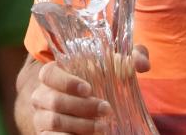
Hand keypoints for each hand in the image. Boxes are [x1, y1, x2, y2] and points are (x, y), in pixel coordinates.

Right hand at [29, 46, 149, 134]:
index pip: (48, 74)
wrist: (87, 102)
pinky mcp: (45, 134)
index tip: (88, 89)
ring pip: (55, 122)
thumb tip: (143, 65)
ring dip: (80, 125)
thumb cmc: (98, 78)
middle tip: (106, 109)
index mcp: (52, 74)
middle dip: (82, 107)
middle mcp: (42, 95)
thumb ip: (130, 58)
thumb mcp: (113, 65)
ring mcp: (42, 117)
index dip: (66, 82)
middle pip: (54, 101)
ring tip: (102, 127)